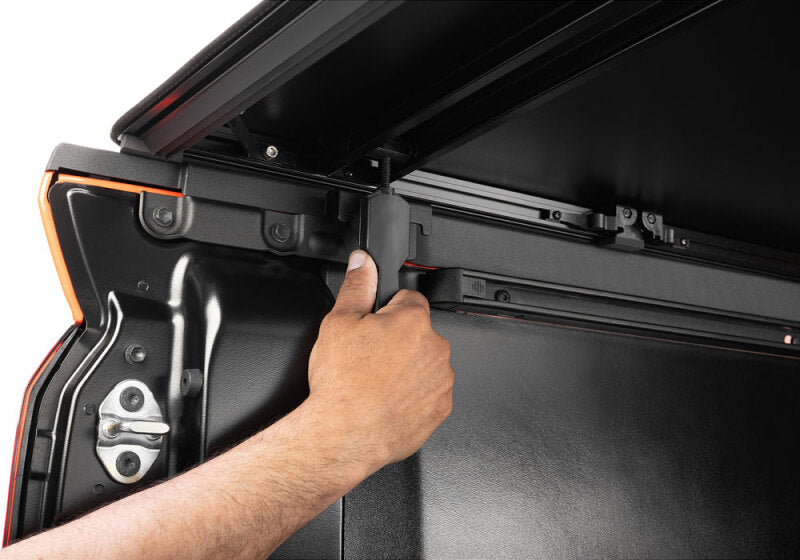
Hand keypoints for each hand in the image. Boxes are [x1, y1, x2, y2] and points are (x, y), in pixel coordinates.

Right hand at [307, 250, 453, 469]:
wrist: (344, 434)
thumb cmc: (342, 384)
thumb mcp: (338, 322)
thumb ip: (356, 286)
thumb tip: (362, 262)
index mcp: (413, 321)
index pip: (409, 299)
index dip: (387, 311)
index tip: (375, 326)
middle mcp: (435, 348)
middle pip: (418, 333)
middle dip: (398, 341)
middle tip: (369, 358)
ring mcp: (441, 380)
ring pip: (425, 363)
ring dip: (407, 368)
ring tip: (376, 382)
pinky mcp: (441, 408)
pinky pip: (429, 393)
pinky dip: (414, 395)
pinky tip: (388, 400)